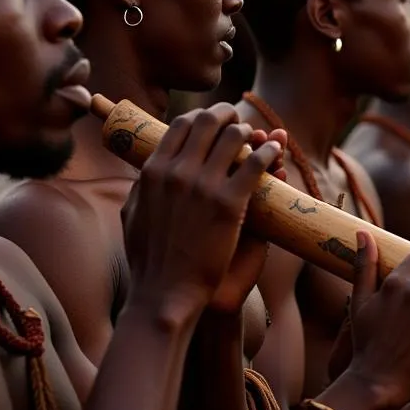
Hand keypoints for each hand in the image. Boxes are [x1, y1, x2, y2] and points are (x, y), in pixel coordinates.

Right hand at [122, 105, 282, 315]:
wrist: (165, 293)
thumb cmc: (149, 260)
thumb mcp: (133, 215)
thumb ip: (142, 187)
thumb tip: (147, 170)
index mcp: (154, 171)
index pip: (181, 126)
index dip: (201, 117)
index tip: (214, 119)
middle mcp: (178, 172)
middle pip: (208, 123)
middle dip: (227, 115)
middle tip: (239, 119)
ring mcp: (204, 186)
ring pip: (234, 138)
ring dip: (249, 133)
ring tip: (259, 137)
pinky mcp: (230, 205)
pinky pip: (256, 165)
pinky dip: (269, 153)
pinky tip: (276, 151)